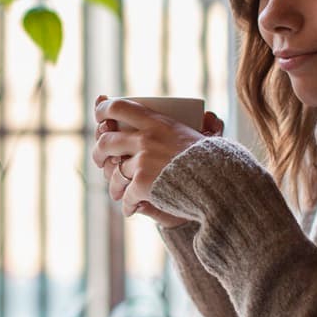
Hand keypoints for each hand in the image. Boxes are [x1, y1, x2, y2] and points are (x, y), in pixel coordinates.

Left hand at [91, 95, 224, 226]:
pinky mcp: (143, 184)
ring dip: (114, 186)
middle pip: (106, 142)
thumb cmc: (211, 158)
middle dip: (98, 153)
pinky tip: (131, 209)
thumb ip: (183, 128)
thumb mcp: (195, 133)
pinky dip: (128, 205)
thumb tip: (188, 117)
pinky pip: (126, 196)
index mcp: (156, 121)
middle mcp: (145, 139)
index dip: (104, 110)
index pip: (119, 107)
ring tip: (117, 193)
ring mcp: (142, 161)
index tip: (100, 117)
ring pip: (114, 174)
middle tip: (101, 160)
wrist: (218, 182)